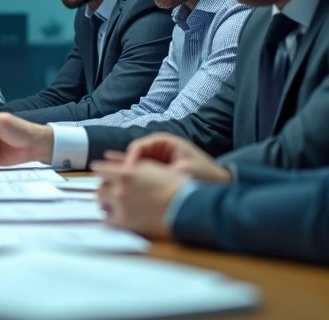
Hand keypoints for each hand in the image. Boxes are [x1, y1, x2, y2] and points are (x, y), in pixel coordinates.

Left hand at [93, 159, 183, 240]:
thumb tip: (119, 167)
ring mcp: (120, 207)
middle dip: (104, 189)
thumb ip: (133, 167)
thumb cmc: (174, 185)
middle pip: (100, 189)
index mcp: (126, 173)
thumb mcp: (152, 168)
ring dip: (106, 204)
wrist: (186, 206)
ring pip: (101, 205)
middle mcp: (119, 189)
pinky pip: (107, 221)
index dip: (100, 171)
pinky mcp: (124, 223)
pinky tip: (116, 218)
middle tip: (110, 191)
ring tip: (114, 205)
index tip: (98, 172)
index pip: (102, 171)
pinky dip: (110, 218)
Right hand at [106, 133, 231, 182]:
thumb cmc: (205, 175)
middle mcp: (159, 147)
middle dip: (123, 166)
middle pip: (133, 155)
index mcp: (165, 142)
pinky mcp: (158, 171)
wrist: (220, 186)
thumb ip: (159, 173)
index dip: (129, 160)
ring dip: (125, 172)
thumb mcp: (182, 172)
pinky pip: (140, 172)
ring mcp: (157, 159)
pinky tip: (114, 177)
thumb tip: (137, 177)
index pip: (138, 147)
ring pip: (135, 164)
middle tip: (113, 180)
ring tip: (107, 178)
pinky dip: (131, 176)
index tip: (126, 174)